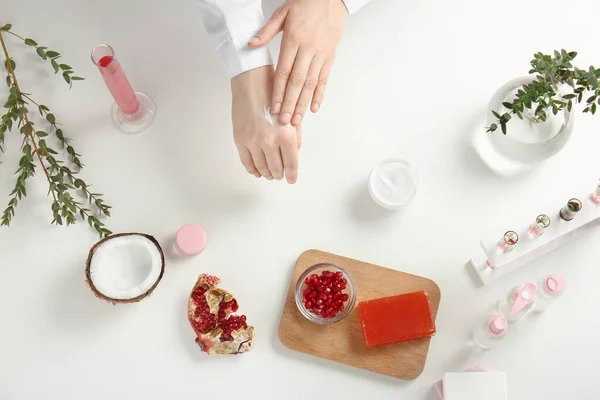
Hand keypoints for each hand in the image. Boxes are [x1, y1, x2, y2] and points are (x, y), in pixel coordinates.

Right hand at [231, 66, 300, 183]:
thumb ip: (295, 136)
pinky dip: (252, 169)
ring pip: (261, 168)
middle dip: (279, 174)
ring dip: (267, 173)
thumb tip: (295, 152)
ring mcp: (253, 141)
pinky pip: (246, 162)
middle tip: (281, 175)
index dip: (292, 175)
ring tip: (270, 174)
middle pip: (276, 169)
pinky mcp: (240, 139)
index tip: (292, 180)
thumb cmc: (273, 94)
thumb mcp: (290, 114)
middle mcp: (269, 141)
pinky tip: (257, 171)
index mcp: (286, 134)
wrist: (251, 81)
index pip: (291, 163)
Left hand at [249, 0, 347, 125]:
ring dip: (303, 103)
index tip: (274, 107)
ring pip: (311, 83)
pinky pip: (325, 78)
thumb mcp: (282, 13)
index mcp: (294, 39)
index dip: (279, 91)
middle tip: (284, 122)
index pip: (285, 71)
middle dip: (290, 104)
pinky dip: (320, 94)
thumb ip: (266, 31)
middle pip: (298, 82)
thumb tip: (251, 44)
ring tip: (296, 120)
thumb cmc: (305, 4)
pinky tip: (314, 108)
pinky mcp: (330, 56)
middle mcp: (309, 49)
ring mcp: (321, 54)